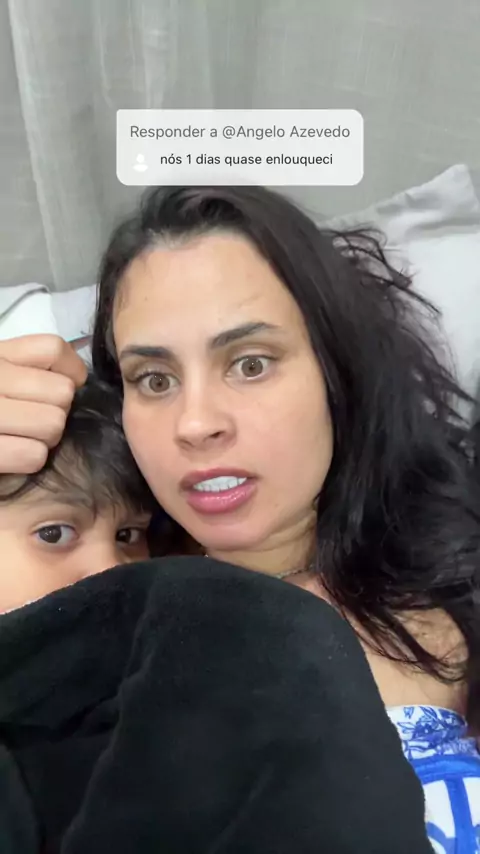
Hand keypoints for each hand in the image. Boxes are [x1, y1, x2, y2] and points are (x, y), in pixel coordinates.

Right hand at [0, 335, 86, 473]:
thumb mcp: (0, 371)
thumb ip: (27, 366)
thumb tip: (76, 378)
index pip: (51, 349)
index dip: (70, 371)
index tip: (65, 385)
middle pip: (61, 391)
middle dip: (57, 411)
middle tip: (36, 421)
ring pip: (52, 423)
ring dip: (46, 438)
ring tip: (24, 438)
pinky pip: (32, 454)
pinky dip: (30, 459)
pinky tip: (14, 455)